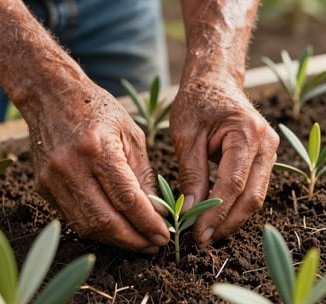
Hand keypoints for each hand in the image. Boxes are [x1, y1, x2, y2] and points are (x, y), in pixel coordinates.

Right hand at [27, 80, 169, 252]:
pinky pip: (73, 217)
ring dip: (115, 239)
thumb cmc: (97, 109)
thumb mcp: (130, 133)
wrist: (51, 96)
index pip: (127, 199)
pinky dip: (96, 228)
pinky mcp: (43, 187)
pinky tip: (115, 227)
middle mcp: (70, 167)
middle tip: (154, 245)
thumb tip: (156, 211)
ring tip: (138, 241)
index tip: (165, 235)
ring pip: (87, 225)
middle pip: (105, 220)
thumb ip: (143, 174)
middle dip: (134, 240)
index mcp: (98, 148)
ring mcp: (52, 179)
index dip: (148, 223)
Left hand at [170, 80, 278, 246]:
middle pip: (251, 196)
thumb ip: (191, 173)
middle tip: (202, 240)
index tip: (197, 233)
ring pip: (255, 195)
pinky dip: (235, 205)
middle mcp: (266, 143)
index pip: (233, 184)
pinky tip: (217, 216)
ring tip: (208, 233)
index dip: (215, 213)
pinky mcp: (263, 157)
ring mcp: (269, 151)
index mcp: (246, 133)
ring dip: (232, 218)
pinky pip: (252, 187)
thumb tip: (191, 209)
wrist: (213, 82)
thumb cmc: (196, 102)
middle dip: (226, 223)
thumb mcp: (186, 136)